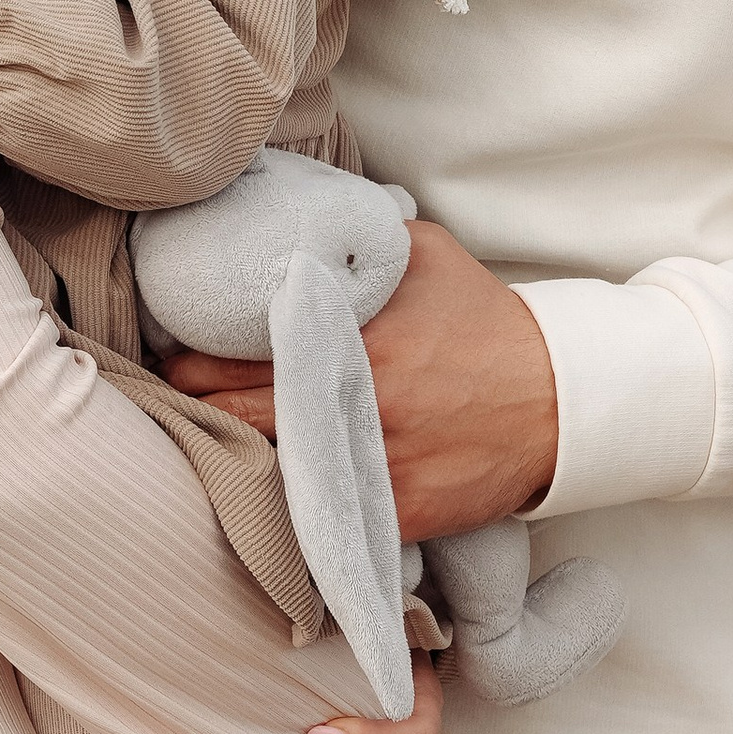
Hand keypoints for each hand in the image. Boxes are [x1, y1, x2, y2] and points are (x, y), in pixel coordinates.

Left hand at [159, 216, 557, 537]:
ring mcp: (373, 462)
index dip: (190, 354)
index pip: (235, 350)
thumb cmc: (486, 322)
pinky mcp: (394, 511)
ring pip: (266, 466)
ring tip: (207, 433)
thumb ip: (354, 243)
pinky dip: (289, 499)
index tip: (174, 351)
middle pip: (233, 411)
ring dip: (231, 451)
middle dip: (194, 401)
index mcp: (352, 335)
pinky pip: (318, 513)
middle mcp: (356, 401)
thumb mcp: (423, 254)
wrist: (558, 400)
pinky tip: (270, 481)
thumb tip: (292, 220)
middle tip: (175, 392)